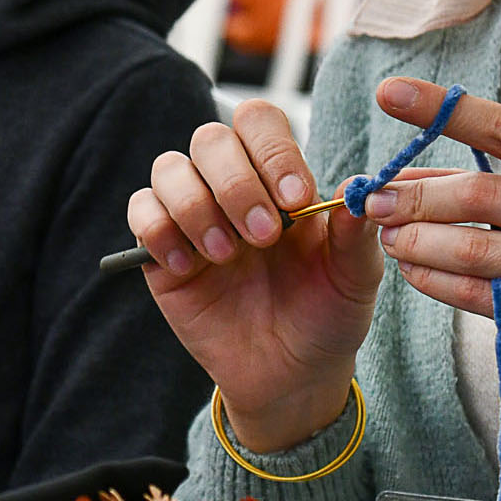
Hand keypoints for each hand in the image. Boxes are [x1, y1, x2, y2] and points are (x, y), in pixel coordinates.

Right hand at [127, 99, 382, 453]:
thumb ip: (356, 234)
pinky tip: (191, 266)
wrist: (290, 376)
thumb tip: (360, 188)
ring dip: (197, 206)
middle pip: (211, 139)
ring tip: (226, 254)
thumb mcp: (355, 278)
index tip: (295, 200)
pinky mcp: (159, 250)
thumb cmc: (326, 316)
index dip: (273, 150)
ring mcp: (192, 215)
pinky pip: (140, 212)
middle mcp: (232, 186)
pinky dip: (160, 231)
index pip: (261, 123)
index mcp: (280, 179)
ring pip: (169, 168)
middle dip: (237, 184)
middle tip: (264, 236)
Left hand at [359, 79, 500, 446]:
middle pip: (481, 193)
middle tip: (372, 196)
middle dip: (416, 195)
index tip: (388, 93)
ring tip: (387, 235)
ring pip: (473, 247)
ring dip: (417, 240)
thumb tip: (413, 171)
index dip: (444, 110)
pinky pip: (479, 294)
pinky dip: (435, 280)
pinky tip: (411, 270)